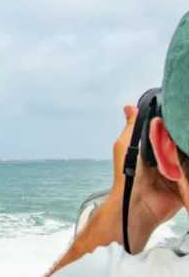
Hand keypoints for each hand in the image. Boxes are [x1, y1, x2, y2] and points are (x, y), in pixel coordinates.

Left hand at [111, 105, 182, 230]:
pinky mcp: (186, 184)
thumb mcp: (126, 145)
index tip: (183, 111)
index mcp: (152, 148)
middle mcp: (166, 158)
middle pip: (180, 143)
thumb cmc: (128, 172)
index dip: (174, 123)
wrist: (138, 203)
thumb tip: (129, 106)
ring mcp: (178, 171)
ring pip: (188, 156)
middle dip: (185, 136)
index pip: (167, 132)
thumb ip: (132, 127)